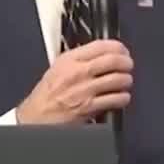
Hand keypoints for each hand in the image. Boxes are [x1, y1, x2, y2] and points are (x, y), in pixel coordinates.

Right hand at [16, 40, 132, 123]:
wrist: (35, 118)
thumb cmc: (46, 95)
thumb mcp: (58, 68)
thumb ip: (79, 59)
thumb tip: (102, 53)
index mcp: (69, 60)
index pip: (100, 45)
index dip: (118, 46)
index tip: (123, 50)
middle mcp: (78, 72)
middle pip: (113, 60)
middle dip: (126, 62)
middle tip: (128, 65)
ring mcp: (85, 90)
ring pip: (118, 79)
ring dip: (126, 80)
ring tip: (125, 82)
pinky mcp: (89, 107)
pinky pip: (116, 99)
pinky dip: (123, 98)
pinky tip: (121, 97)